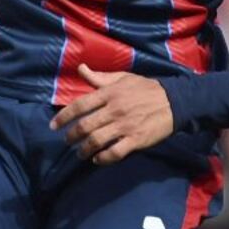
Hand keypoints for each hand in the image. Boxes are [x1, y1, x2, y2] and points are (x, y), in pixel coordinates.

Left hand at [51, 64, 173, 164]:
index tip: (54, 125)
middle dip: (72, 136)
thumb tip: (81, 69)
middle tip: (67, 141)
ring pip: (97, 141)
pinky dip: (103, 158)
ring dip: (84, 149)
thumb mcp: (122, 78)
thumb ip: (99, 77)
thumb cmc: (145, 88)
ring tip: (80, 153)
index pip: (80, 105)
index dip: (63, 117)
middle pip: (85, 126)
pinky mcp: (136, 140)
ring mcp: (125, 126)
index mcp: (109, 94)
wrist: (174, 101)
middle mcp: (114, 110)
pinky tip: (97, 159)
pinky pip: (115, 152)